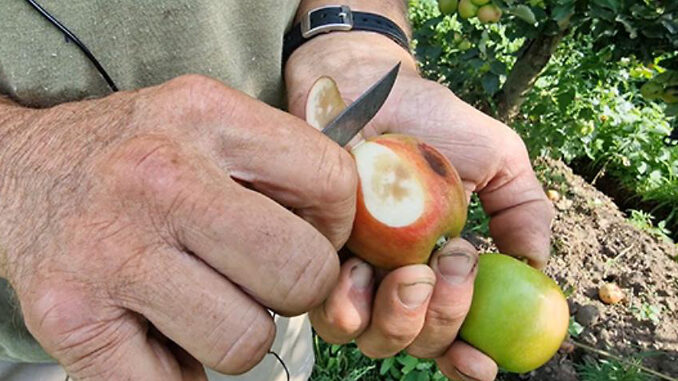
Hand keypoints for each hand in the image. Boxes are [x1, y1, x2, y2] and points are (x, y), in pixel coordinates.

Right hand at [0, 75, 357, 379]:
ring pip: (246, 342)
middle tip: (263, 277)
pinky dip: (180, 373)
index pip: (333, 183)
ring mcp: (113, 253)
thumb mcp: (207, 122)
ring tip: (202, 300)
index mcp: (206, 117)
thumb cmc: (130, 153)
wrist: (18, 169)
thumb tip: (348, 235)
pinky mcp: (72, 318)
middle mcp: (160, 180)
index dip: (336, 223)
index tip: (308, 233)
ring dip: (239, 334)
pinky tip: (163, 333)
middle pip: (300, 272)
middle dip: (298, 287)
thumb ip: (280, 165)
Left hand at [285, 33, 552, 380]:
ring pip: (368, 336)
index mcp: (437, 268)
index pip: (452, 334)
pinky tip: (358, 266)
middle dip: (440, 320)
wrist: (367, 88)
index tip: (482, 363)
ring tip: (408, 271)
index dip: (465, 360)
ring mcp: (351, 272)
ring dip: (397, 319)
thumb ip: (522, 208)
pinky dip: (346, 304)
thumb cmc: (431, 122)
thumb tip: (537, 266)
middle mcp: (393, 280)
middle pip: (413, 342)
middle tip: (452, 264)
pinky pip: (323, 308)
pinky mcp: (311, 257)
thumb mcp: (495, 157)